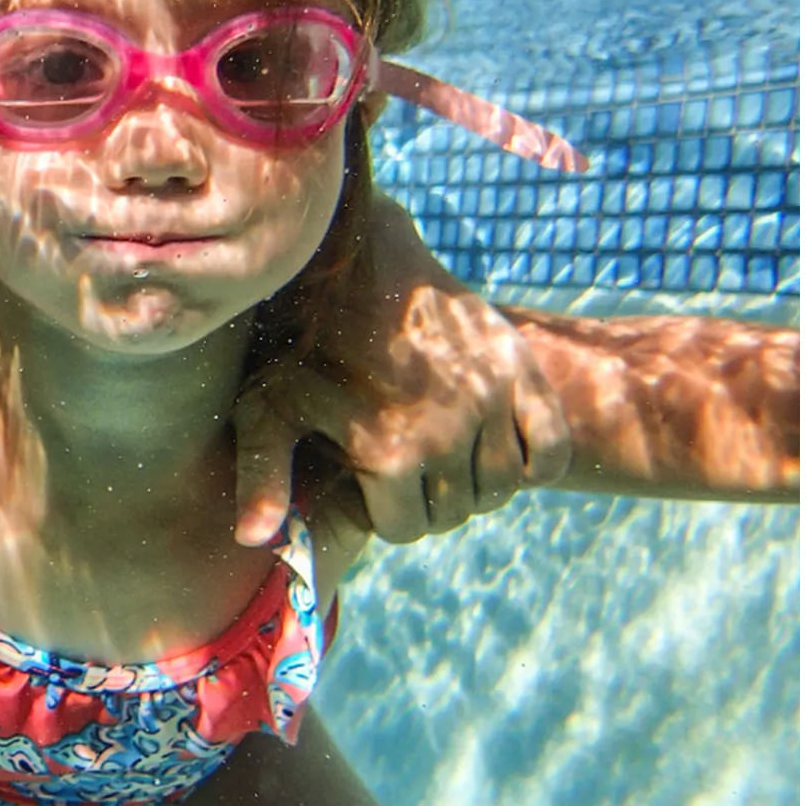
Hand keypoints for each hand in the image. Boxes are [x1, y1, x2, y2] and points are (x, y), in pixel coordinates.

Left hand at [232, 197, 570, 545]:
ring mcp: (489, 401)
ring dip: (475, 482)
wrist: (357, 265)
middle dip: (428, 497)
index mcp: (389, 453)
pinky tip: (496, 444)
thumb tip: (255, 541)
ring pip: (500, 488)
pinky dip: (533, 460)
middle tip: (408, 462)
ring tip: (443, 451)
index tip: (373, 475)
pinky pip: (550, 451)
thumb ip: (263, 477)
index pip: (406, 529)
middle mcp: (447, 434)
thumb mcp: (269, 407)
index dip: (386, 509)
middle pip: (454, 512)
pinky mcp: (519, 371)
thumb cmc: (305, 342)